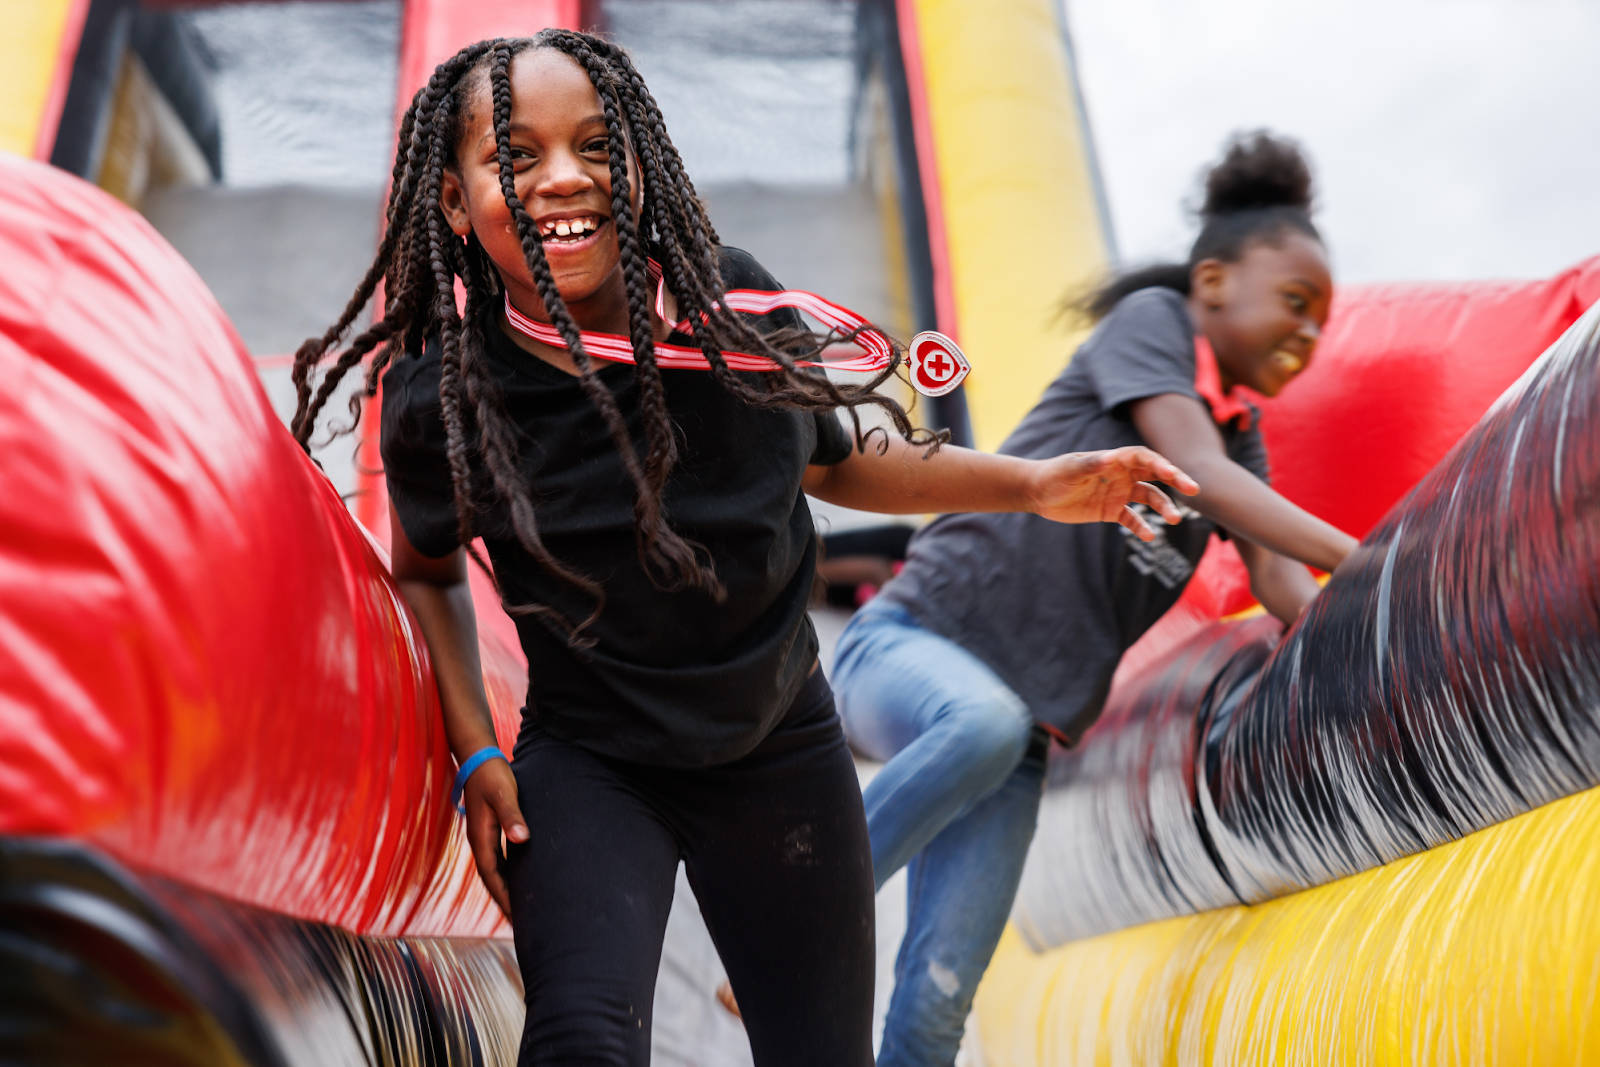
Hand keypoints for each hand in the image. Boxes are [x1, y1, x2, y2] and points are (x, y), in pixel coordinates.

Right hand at [462, 758, 529, 917]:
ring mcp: (482, 836)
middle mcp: (479, 841)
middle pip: (491, 879)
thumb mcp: (504, 794)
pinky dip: (506, 873)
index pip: (493, 876)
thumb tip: (522, 840)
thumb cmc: (492, 775)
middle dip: (504, 900)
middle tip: (520, 922)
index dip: (504, 897)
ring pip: (494, 870)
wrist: (478, 757)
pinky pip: (497, 859)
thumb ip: (512, 816)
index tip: (516, 916)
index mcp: (481, 838)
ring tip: (518, 907)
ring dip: (504, 888)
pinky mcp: (488, 828)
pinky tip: (517, 878)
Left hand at [1027, 446, 1198, 540]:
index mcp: (1114, 460)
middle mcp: (1121, 474)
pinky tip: (1149, 536)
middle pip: (1155, 475)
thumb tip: (1113, 459)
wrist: (1039, 493)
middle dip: (1175, 480)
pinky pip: (1132, 519)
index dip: (1161, 464)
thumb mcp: (1071, 470)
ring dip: (1163, 507)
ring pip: (1149, 498)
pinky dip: (1141, 527)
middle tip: (1193, 490)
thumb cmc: (1054, 475)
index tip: (1174, 475)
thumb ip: (1092, 465)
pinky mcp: (1111, 511)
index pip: (1144, 458)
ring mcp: (1119, 492)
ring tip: (1174, 520)